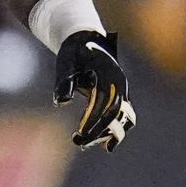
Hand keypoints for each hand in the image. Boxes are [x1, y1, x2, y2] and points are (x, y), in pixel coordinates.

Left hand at [55, 30, 135, 150]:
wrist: (87, 40)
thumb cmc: (74, 51)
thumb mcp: (66, 62)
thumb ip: (65, 81)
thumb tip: (62, 102)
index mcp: (109, 76)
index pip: (104, 104)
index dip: (94, 121)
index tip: (80, 134)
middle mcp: (120, 86)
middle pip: (114, 115)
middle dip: (98, 131)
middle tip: (78, 142)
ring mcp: (122, 92)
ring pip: (121, 119)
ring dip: (106, 133)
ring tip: (85, 144)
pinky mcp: (120, 98)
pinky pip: (123, 118)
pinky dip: (116, 131)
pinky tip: (106, 146)